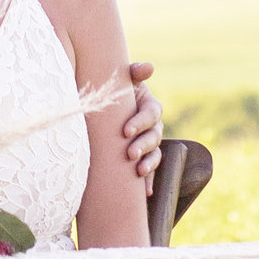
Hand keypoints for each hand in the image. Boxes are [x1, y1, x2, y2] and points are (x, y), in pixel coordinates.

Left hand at [121, 58, 161, 191]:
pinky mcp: (144, 157)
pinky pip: (151, 169)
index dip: (140, 122)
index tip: (125, 131)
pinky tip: (144, 191)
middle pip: (154, 135)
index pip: (151, 113)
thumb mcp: (122, 81)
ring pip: (155, 153)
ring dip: (149, 163)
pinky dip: (149, 180)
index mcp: (149, 105)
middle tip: (130, 154)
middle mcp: (153, 125)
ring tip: (138, 172)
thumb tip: (149, 67)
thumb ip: (133, 72)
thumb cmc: (113, 91)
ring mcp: (150, 142)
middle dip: (143, 145)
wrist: (103, 110)